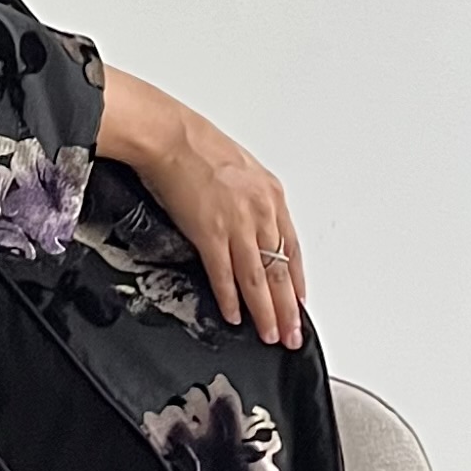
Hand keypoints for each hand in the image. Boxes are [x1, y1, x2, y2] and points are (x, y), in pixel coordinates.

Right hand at [97, 63, 304, 347]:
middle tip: (292, 333)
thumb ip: (248, 198)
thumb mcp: (238, 168)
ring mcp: (237, 224)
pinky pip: (224, 274)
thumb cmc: (196, 146)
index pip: (291, 248)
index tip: (300, 302)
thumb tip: (246, 219)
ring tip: (270, 335)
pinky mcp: (209, 232)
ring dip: (266, 312)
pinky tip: (236, 315)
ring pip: (258, 278)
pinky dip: (231, 299)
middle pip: (280, 270)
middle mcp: (260, 212)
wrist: (170, 136)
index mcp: (270, 195)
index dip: (297, 280)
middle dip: (288, 308)